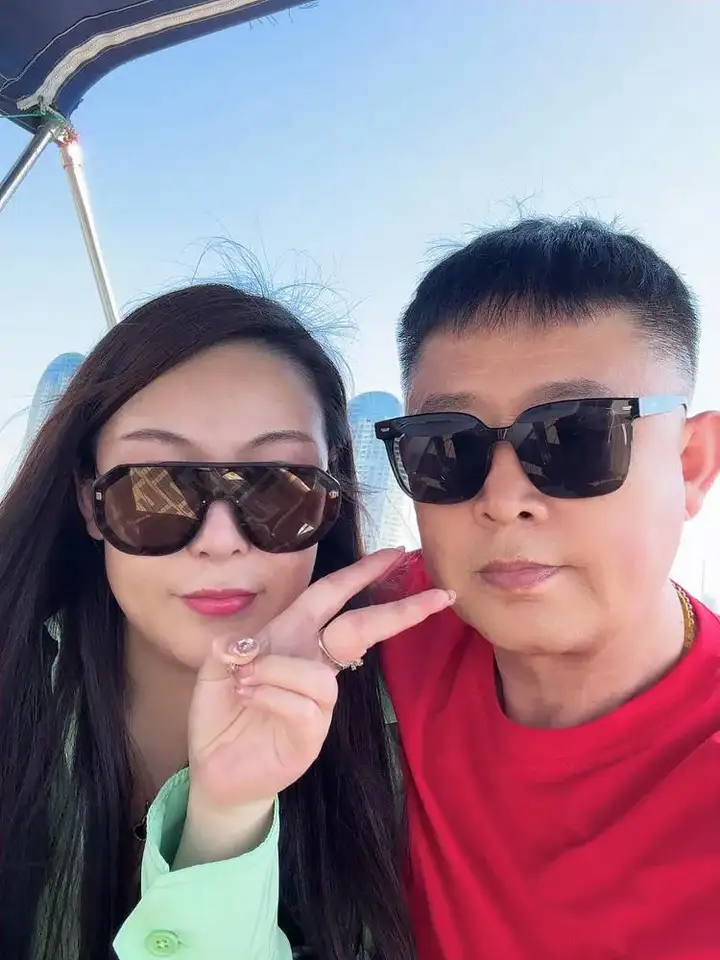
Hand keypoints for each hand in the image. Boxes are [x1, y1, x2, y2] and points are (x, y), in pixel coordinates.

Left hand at [187, 548, 452, 812]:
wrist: (216, 768)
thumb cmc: (223, 710)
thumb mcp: (218, 666)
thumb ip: (235, 646)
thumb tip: (248, 644)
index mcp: (294, 637)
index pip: (333, 596)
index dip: (362, 573)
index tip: (397, 553)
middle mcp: (313, 663)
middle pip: (361, 629)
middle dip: (399, 610)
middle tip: (439, 595)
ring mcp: (318, 702)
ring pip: (319, 675)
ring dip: (277, 671)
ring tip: (243, 679)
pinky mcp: (311, 734)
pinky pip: (304, 706)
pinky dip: (270, 695)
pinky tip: (247, 696)